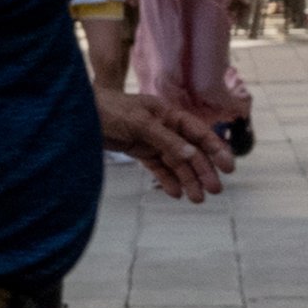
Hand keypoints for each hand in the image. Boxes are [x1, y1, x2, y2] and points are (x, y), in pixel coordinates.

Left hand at [103, 92, 233, 203]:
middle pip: (190, 151)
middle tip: (215, 190)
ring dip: (188, 179)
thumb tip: (192, 154)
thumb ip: (165, 139)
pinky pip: (158, 167)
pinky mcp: (139, 150)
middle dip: (203, 170)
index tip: (229, 167)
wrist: (79, 113)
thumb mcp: (139, 122)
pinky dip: (167, 180)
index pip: (198, 132)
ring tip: (197, 198)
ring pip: (176, 162)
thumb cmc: (108, 109)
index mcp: (168, 114)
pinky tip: (176, 193)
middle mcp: (164, 127)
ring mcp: (152, 140)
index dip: (216, 149)